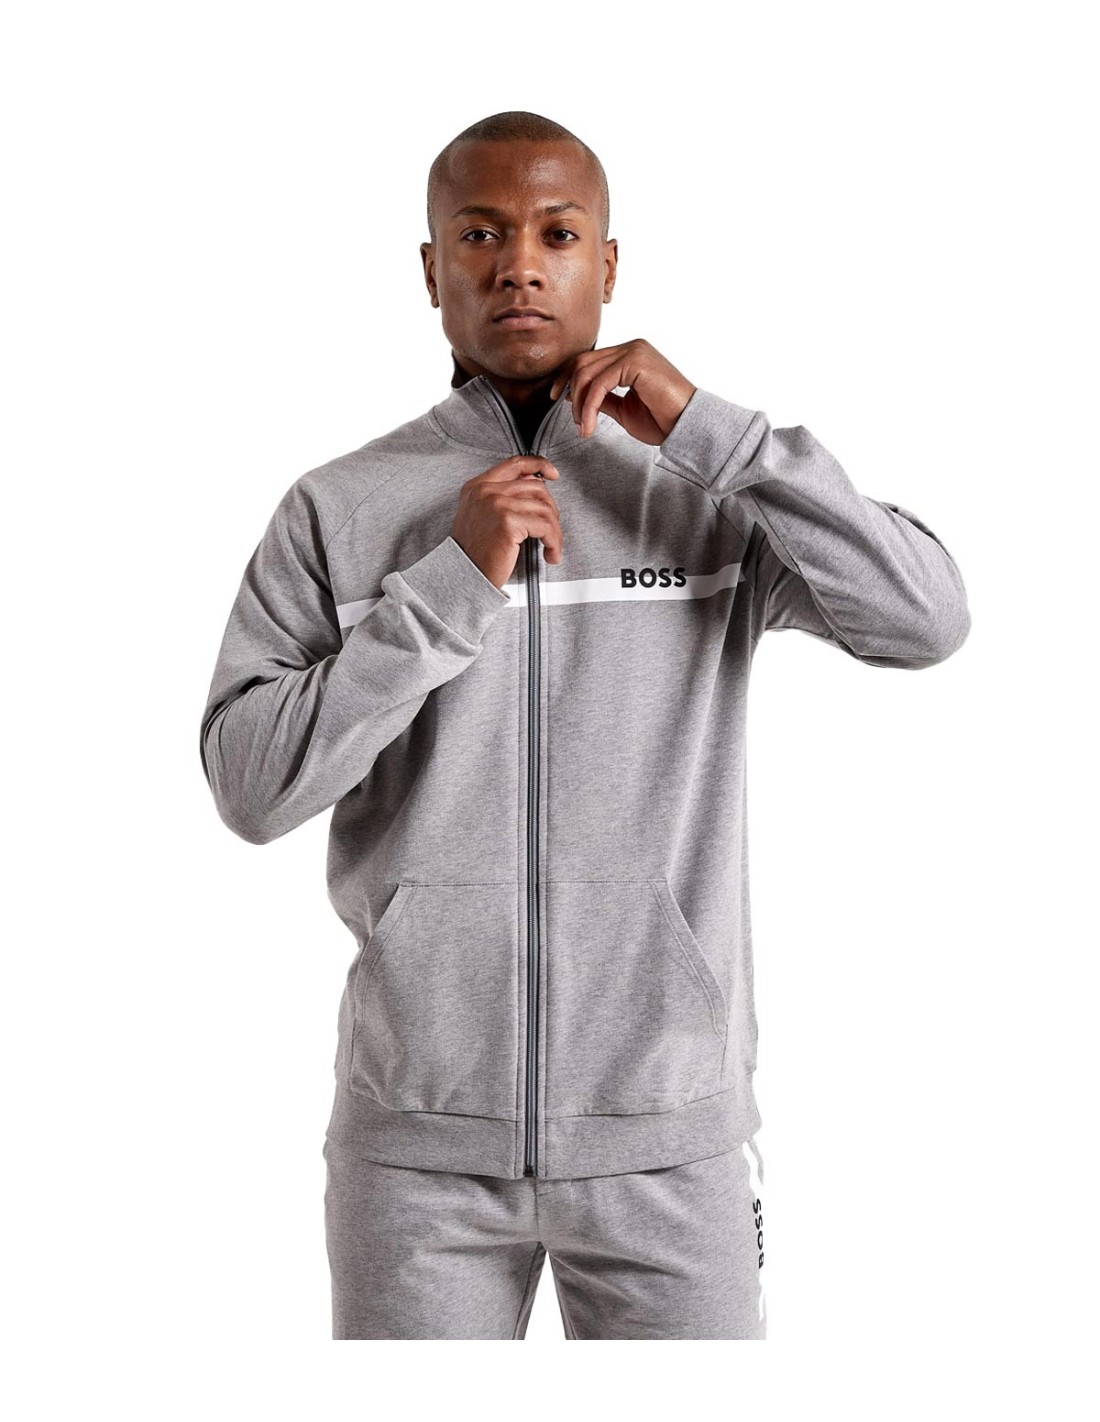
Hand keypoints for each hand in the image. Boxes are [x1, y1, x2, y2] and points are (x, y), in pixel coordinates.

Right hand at [451, 454, 562, 587]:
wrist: (464, 576)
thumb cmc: (474, 552)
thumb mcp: (481, 516)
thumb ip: (501, 498)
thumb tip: (534, 486)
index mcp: (478, 486)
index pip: (514, 464)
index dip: (538, 464)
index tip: (552, 473)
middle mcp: (486, 491)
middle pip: (536, 487)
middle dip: (551, 511)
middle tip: (551, 531)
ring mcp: (496, 504)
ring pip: (544, 509)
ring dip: (555, 532)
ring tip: (551, 548)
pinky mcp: (508, 523)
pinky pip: (545, 527)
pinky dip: (554, 542)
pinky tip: (550, 554)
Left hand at [548, 339, 696, 443]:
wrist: (687, 426)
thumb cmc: (662, 420)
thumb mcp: (623, 410)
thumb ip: (602, 399)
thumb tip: (576, 397)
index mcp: (629, 356)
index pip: (588, 359)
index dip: (567, 377)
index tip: (556, 397)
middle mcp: (631, 348)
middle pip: (583, 362)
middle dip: (569, 390)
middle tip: (572, 418)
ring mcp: (634, 351)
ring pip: (587, 373)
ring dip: (579, 403)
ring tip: (583, 427)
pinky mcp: (635, 361)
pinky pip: (599, 383)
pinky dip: (589, 406)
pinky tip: (589, 425)